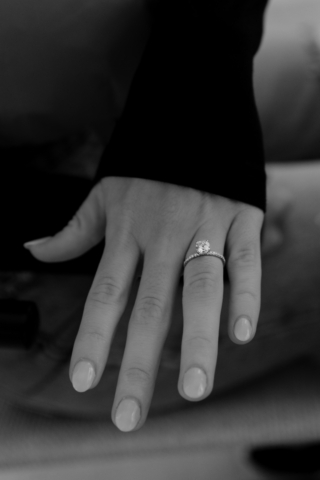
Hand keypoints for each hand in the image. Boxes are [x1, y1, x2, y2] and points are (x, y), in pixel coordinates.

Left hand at [24, 177, 263, 431]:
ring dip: (198, 340)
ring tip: (194, 389)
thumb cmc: (145, 165)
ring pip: (201, 289)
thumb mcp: (104, 193)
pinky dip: (246, 295)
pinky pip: (246, 261)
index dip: (94, 338)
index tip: (85, 381)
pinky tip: (241, 334)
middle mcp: (163, 234)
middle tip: (130, 415)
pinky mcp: (241, 217)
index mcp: (127, 229)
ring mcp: (205, 225)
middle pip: (151, 305)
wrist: (192, 115)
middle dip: (139, 363)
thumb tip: (32, 249)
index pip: (106, 292)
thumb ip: (73, 229)